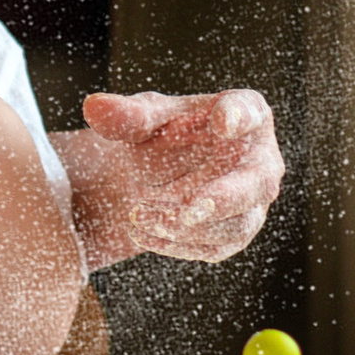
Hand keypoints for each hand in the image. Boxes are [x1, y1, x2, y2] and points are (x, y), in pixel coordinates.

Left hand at [63, 89, 281, 270]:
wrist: (158, 170)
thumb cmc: (165, 132)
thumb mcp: (146, 117)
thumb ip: (128, 114)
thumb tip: (94, 107)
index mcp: (246, 115)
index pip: (249, 113)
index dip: (238, 117)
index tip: (222, 122)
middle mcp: (260, 161)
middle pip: (256, 183)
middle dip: (224, 198)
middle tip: (189, 210)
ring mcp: (251, 203)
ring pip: (234, 225)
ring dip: (188, 227)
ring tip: (139, 215)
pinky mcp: (232, 233)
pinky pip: (213, 247)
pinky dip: (176, 245)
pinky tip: (142, 234)